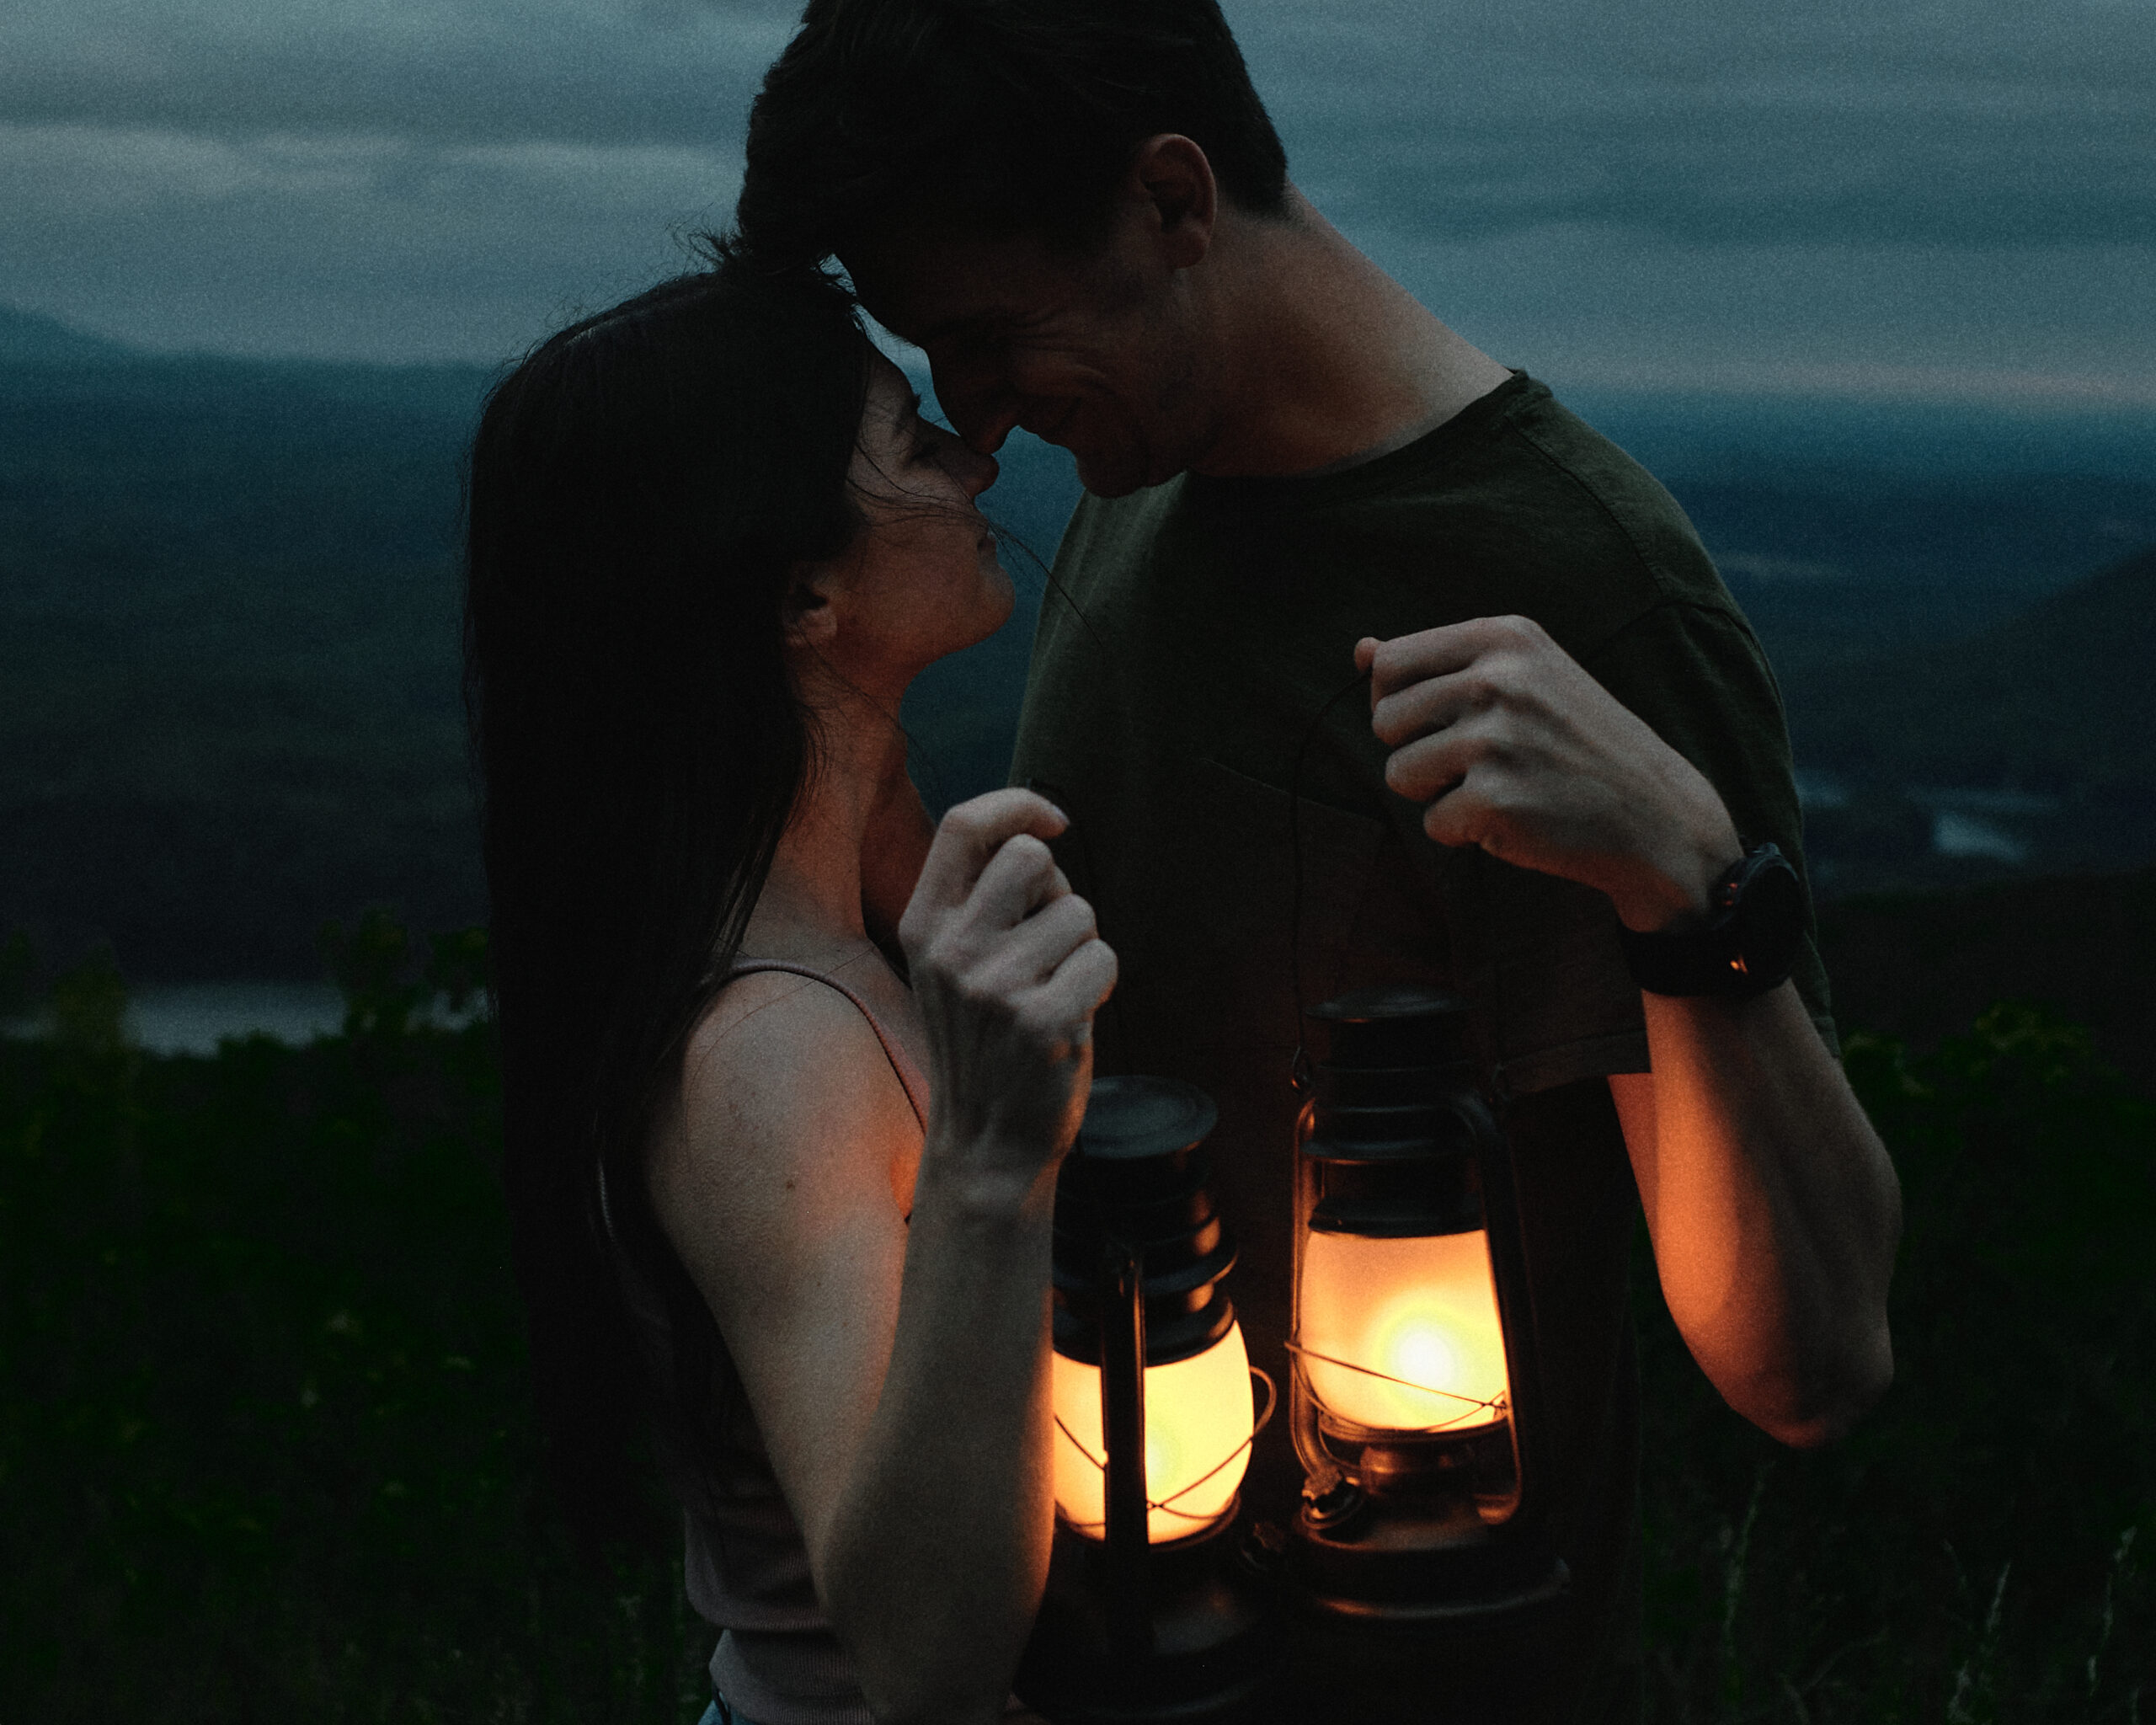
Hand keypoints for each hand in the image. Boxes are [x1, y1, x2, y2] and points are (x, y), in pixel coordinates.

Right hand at [898, 789, 1118, 1184]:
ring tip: (1055, 989)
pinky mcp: (1043, 1020)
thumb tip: (1037, 835)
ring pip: (1078, 911)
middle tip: (1050, 940)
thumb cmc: (984, 1040)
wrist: (986, 1141)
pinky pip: (1103, 958)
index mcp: (923, 926)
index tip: (1053, 821)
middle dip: (1058, 888)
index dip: (1017, 805)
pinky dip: (1101, 983)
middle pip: (1030, 856)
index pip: (965, 825)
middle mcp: (951, 950)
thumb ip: (979, 902)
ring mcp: (995, 986)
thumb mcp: (951, 965)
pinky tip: (1073, 1016)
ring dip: (1083, 945)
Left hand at [1356, 617, 1740, 931]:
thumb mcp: (1522, 678)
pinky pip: (1431, 823)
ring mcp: (1498, 739)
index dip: (1398, 703)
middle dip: (1415, 752)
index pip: (1389, 664)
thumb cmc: (1573, 744)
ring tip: (1498, 788)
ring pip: (1398, 774)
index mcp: (1505, 637)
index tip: (1443, 722)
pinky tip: (1517, 819)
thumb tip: (1359, 651)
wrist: (1656, 815)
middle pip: (1384, 720)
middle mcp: (1500, 679)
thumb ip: (1436, 665)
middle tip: (1479, 763)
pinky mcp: (1496, 799)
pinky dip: (1464, 832)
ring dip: (1436, 794)